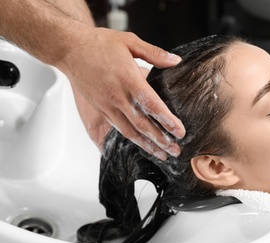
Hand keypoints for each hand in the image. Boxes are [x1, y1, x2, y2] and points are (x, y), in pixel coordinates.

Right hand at [59, 27, 184, 159]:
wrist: (70, 49)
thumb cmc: (98, 44)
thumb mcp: (129, 42)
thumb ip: (154, 53)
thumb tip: (176, 60)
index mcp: (128, 79)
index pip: (152, 105)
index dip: (167, 120)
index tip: (179, 131)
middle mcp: (117, 97)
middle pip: (143, 124)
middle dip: (161, 140)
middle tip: (175, 151)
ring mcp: (107, 106)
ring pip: (130, 131)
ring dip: (147, 145)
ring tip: (161, 154)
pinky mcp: (100, 109)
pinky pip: (118, 129)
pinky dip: (132, 139)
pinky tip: (141, 145)